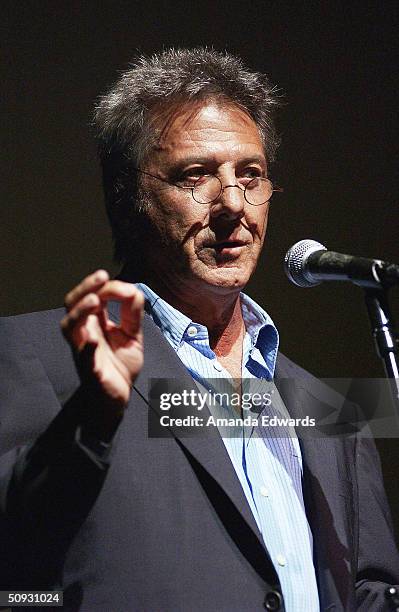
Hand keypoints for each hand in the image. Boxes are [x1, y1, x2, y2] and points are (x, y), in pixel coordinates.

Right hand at [61, 270, 143, 411]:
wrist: (119, 396)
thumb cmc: (120, 364)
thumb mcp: (132, 333)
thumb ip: (132, 312)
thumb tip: (132, 288)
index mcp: (94, 322)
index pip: (90, 296)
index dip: (102, 286)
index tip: (113, 280)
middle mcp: (84, 332)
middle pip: (72, 304)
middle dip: (84, 288)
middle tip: (100, 277)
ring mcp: (83, 350)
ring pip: (69, 327)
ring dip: (80, 312)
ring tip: (93, 300)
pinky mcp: (90, 370)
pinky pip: (83, 357)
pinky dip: (86, 348)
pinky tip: (94, 339)